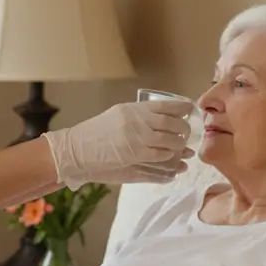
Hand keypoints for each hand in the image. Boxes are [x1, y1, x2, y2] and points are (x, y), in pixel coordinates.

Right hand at [43, 100, 192, 188]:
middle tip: (187, 133)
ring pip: (170, 141)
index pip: (166, 105)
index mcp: (133, 109)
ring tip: (183, 149)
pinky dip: (169, 158)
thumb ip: (138, 116)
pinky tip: (171, 160)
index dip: (182, 108)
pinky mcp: (134, 156)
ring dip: (179, 146)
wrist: (76, 150)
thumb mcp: (117, 116)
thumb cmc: (95, 133)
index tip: (189, 111)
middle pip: (172, 123)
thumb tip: (163, 118)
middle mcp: (137, 121)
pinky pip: (160, 156)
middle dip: (184, 129)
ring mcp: (136, 138)